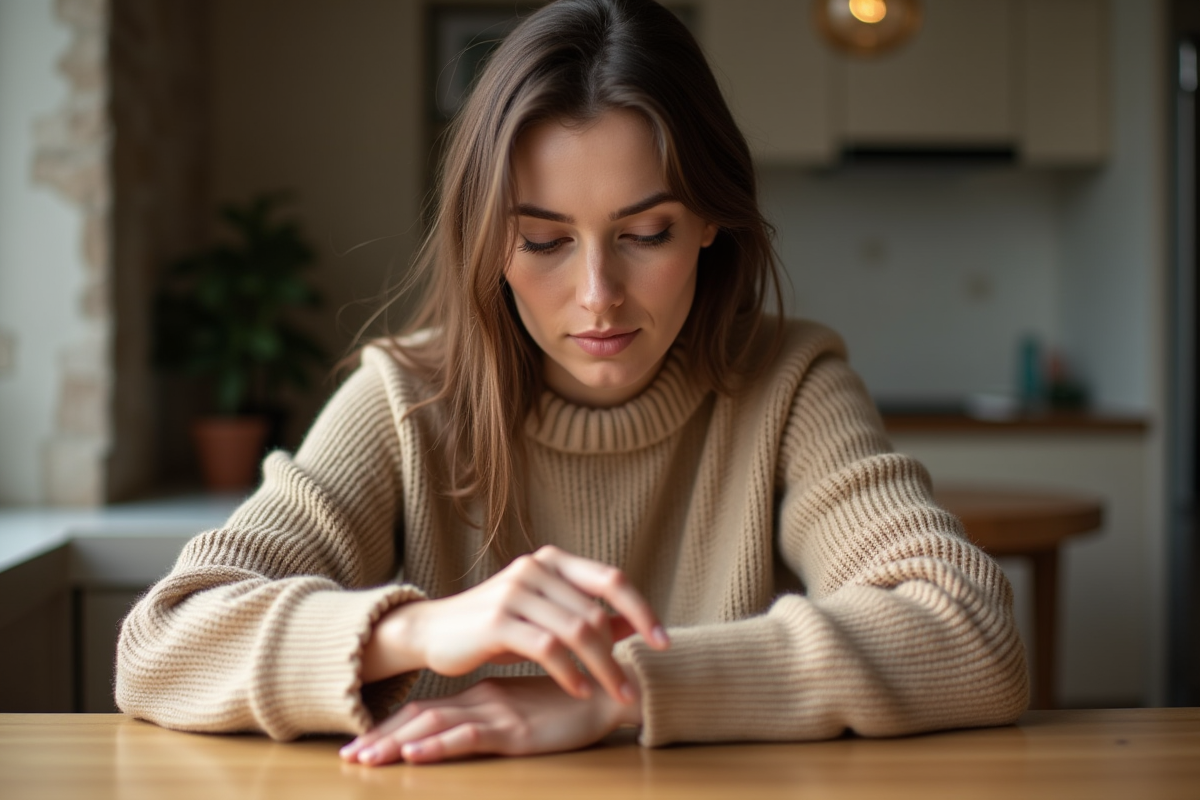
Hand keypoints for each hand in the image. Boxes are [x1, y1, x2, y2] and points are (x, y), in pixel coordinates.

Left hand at [340, 674, 640, 764]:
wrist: (620, 688)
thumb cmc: (580, 697)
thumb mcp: (535, 705)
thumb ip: (511, 706)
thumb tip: (486, 720)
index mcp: (487, 693)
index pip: (432, 708)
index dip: (397, 725)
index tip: (366, 742)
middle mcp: (485, 700)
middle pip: (423, 718)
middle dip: (383, 738)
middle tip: (348, 757)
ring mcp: (498, 713)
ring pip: (436, 727)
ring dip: (397, 745)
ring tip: (364, 762)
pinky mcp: (516, 729)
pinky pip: (469, 738)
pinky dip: (438, 747)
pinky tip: (414, 757)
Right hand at [361, 545, 668, 704]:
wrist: (434, 631)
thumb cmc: (497, 625)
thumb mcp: (545, 614)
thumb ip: (587, 614)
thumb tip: (636, 623)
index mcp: (552, 560)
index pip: (611, 578)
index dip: (643, 608)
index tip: (664, 643)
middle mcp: (535, 568)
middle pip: (596, 612)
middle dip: (620, 653)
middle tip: (633, 685)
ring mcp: (515, 591)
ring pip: (577, 631)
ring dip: (602, 668)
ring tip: (615, 693)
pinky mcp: (498, 621)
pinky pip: (548, 648)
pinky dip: (570, 673)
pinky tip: (580, 690)